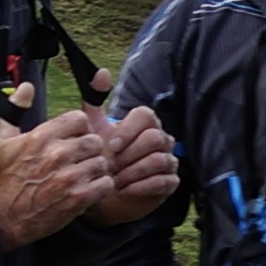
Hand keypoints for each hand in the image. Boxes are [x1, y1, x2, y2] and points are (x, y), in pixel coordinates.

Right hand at [0, 110, 125, 245]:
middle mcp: (57, 154)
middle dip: (90, 151)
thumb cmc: (9, 179)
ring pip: (102, 162)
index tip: (74, 139)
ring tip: (82, 177)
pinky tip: (87, 190)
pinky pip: (106, 183)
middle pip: (95, 141)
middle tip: (80, 161)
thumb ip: (14, 110)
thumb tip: (25, 88)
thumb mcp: (4, 141)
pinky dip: (100, 188)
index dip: (80, 129)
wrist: (7, 216)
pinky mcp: (78, 197)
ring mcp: (69, 176)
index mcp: (42, 137)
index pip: (79, 119)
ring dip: (95, 170)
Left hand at [85, 107, 182, 224]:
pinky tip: (123, 190)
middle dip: (129, 155)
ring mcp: (169, 161)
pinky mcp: (171, 182)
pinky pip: (163, 181)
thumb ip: (94, 103)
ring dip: (132, 172)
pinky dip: (140, 187)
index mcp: (145, 125)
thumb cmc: (105, 158)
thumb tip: (101, 73)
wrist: (109, 192)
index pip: (146, 116)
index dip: (128, 130)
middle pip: (155, 138)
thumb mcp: (95, 130)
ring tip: (114, 181)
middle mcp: (162, 140)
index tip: (110, 146)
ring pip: (159, 160)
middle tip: (110, 167)